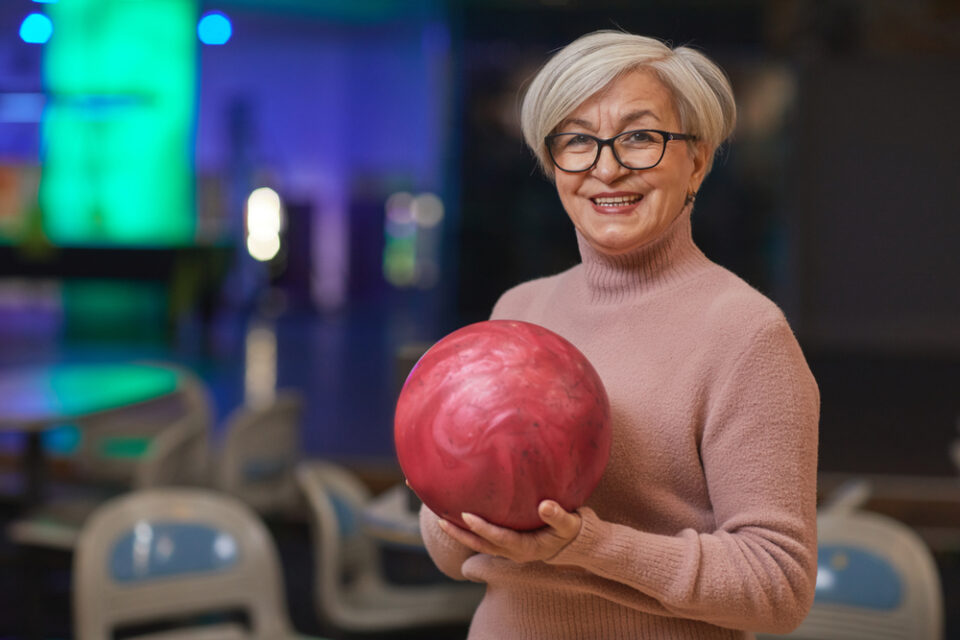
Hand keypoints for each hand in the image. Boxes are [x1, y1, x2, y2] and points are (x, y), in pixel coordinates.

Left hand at [437, 500, 580, 562]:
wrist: (576, 545)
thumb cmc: (572, 531)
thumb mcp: (570, 524)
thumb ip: (558, 516)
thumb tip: (544, 505)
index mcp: (526, 548)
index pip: (499, 537)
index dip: (482, 528)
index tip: (466, 515)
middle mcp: (514, 552)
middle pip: (482, 545)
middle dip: (461, 534)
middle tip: (441, 521)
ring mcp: (510, 550)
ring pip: (481, 544)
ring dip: (462, 535)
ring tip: (442, 521)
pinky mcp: (509, 545)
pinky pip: (486, 540)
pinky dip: (472, 532)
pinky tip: (460, 519)